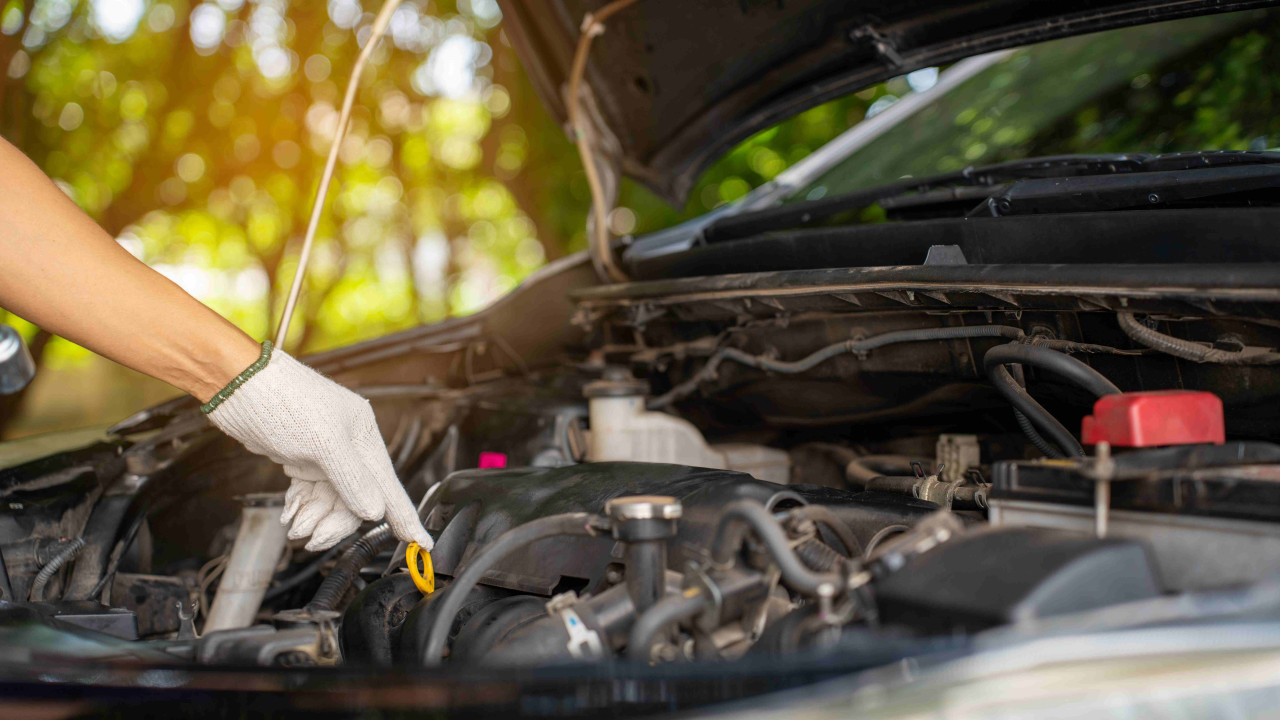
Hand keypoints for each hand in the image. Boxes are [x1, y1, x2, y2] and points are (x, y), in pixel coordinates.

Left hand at [204, 344, 432, 550]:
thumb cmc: (283, 401)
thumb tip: (375, 511)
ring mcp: (324, 454)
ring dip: (313, 517)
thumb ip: (353, 478)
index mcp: (363, 437)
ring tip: (295, 527)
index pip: (389, 486)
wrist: (237, 384)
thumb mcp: (322, 442)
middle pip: (356, 500)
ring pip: (332, 500)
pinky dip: (301, 506)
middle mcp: (349, 447)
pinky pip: (312, 493)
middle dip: (335, 522)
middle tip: (314, 539)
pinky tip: (290, 512)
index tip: (421, 543)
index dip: (404, 517)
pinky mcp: (302, 458)